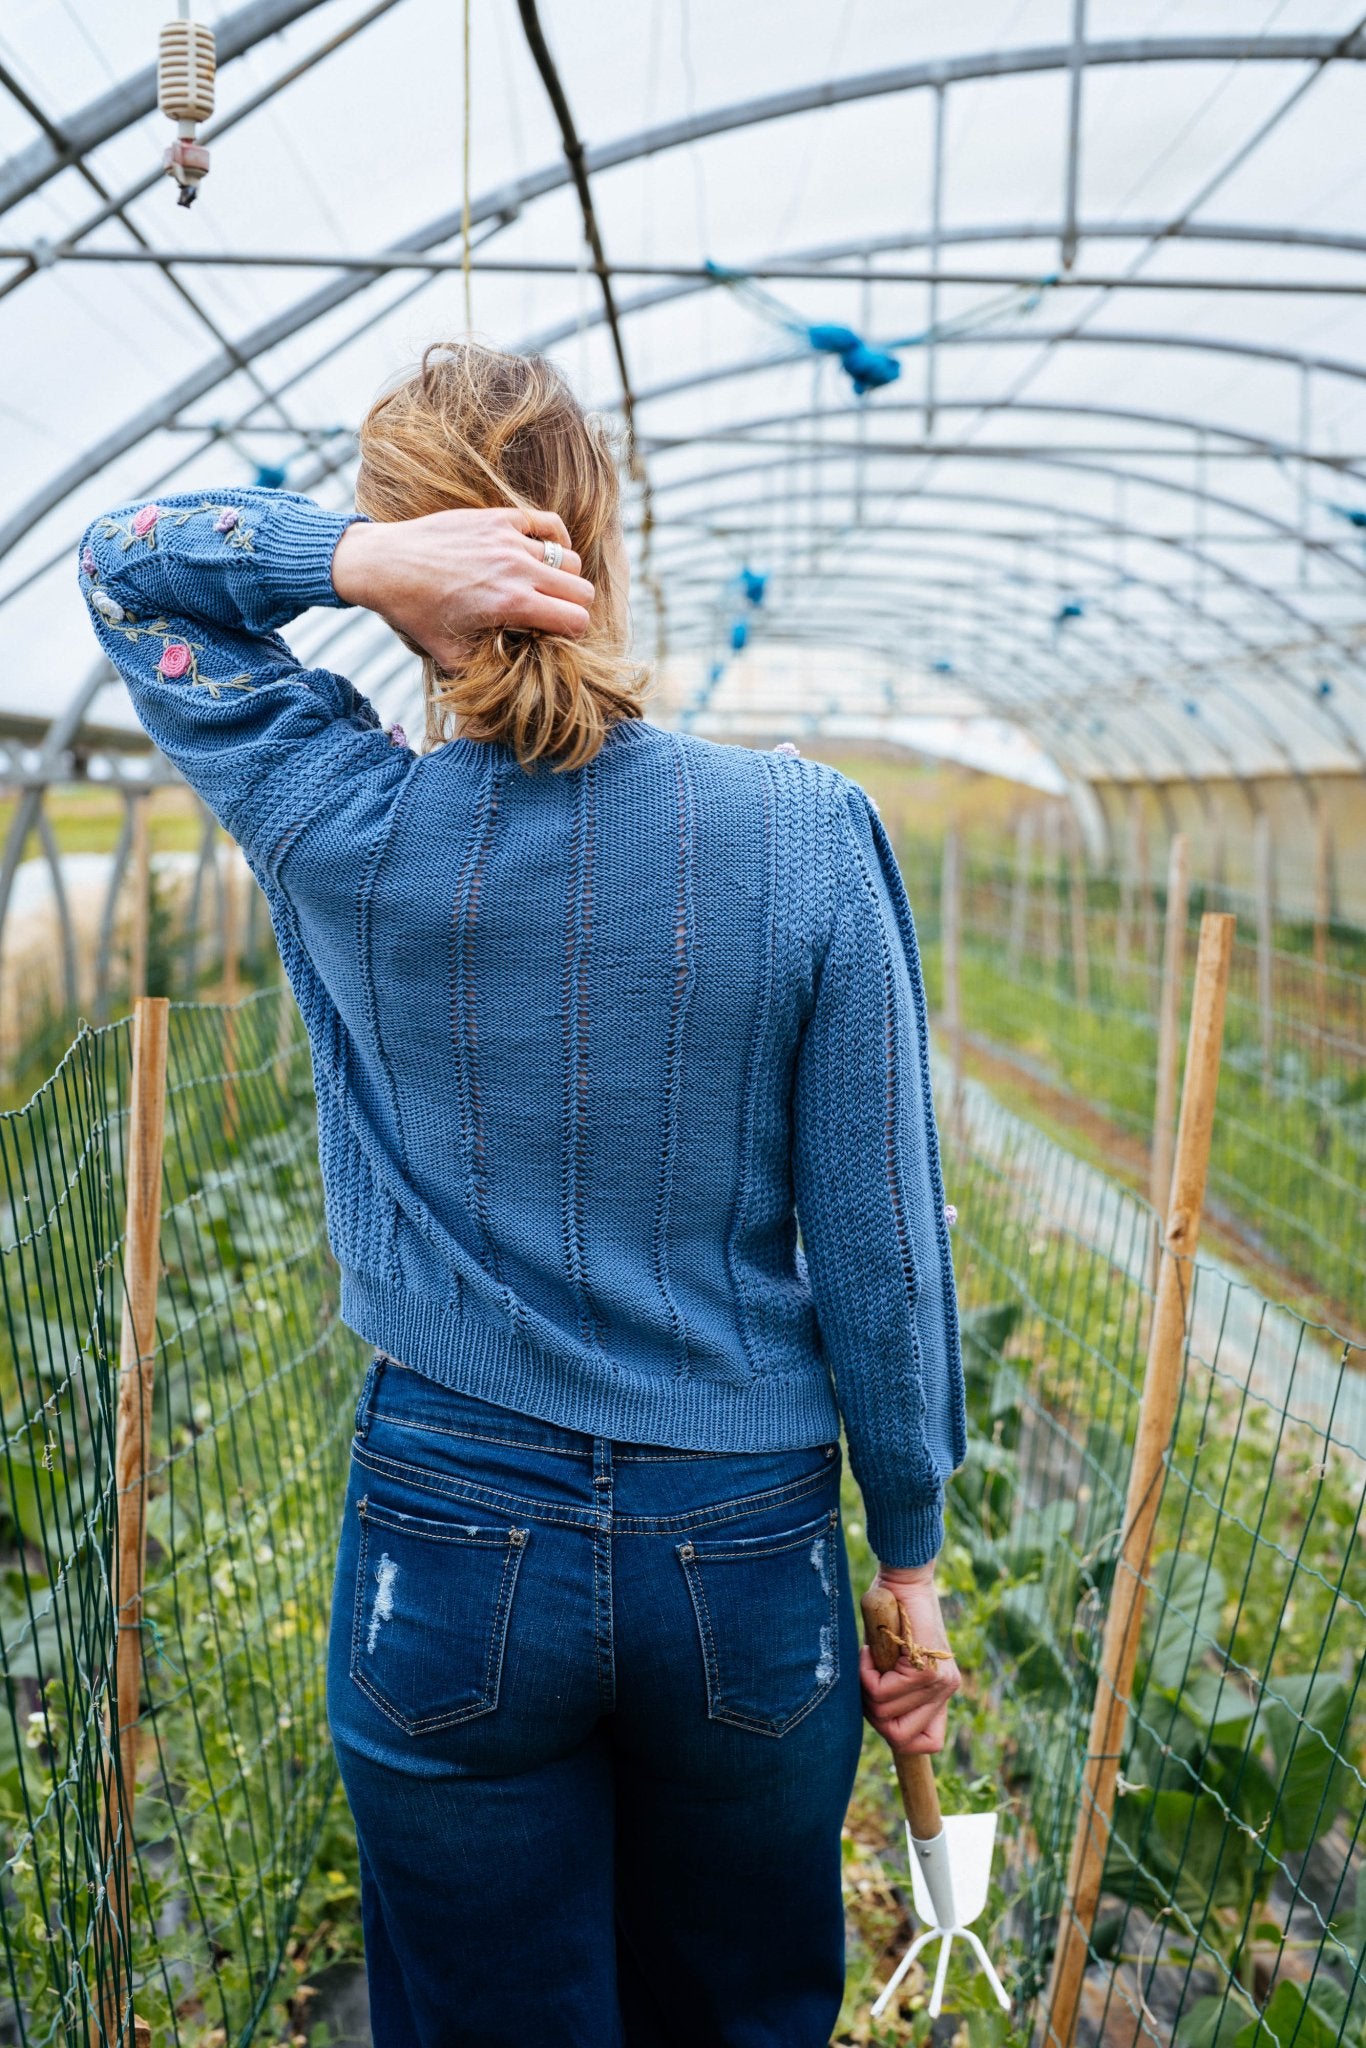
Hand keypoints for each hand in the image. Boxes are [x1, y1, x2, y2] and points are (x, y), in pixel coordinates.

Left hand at [332, 507, 595, 667]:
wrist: (384, 563)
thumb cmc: (414, 612)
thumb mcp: (448, 655)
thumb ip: (485, 670)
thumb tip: (512, 680)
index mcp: (510, 603)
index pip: (576, 619)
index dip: (572, 633)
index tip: (555, 637)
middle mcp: (517, 568)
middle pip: (582, 589)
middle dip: (572, 607)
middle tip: (551, 615)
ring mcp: (510, 539)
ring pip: (569, 559)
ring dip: (563, 577)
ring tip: (543, 588)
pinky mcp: (500, 518)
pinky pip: (549, 524)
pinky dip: (556, 540)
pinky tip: (545, 553)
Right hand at [859, 1563, 960, 1755]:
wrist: (905, 1578)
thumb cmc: (893, 1614)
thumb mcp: (897, 1660)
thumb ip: (896, 1687)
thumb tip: (875, 1714)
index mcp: (941, 1691)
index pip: (930, 1742)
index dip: (897, 1735)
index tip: (878, 1706)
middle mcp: (946, 1690)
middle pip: (901, 1739)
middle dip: (873, 1714)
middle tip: (868, 1680)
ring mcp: (940, 1682)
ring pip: (886, 1715)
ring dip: (866, 1689)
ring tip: (869, 1659)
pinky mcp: (926, 1669)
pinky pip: (882, 1692)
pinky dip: (865, 1674)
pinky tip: (868, 1651)